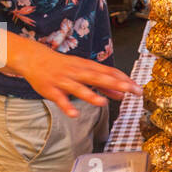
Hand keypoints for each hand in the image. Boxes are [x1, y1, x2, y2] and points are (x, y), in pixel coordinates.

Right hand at [11, 39, 140, 119]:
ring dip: (90, 95)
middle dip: (115, 84)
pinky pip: (60, 99)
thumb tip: (122, 93)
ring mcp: (64, 80)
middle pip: (98, 77)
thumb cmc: (63, 66)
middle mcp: (77, 71)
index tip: (138, 87)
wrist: (34, 57)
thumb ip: (104, 85)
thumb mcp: (85, 71)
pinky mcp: (51, 89)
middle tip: (131, 90)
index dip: (124, 79)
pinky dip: (67, 106)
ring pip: (78, 87)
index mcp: (87, 66)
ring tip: (103, 103)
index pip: (109, 72)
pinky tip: (74, 114)